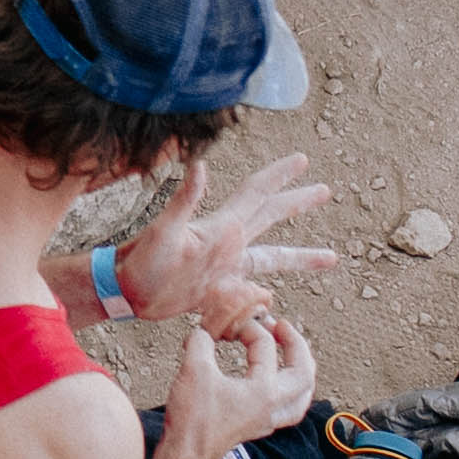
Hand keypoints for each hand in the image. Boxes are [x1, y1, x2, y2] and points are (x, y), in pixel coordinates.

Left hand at [120, 154, 347, 333]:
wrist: (126, 292)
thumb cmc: (142, 261)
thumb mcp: (165, 230)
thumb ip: (184, 200)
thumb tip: (199, 165)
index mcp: (222, 226)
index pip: (258, 193)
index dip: (280, 175)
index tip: (303, 160)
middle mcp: (229, 243)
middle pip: (272, 216)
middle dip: (298, 203)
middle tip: (326, 190)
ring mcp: (226, 267)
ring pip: (273, 257)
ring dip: (301, 256)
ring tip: (331, 257)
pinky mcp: (220, 292)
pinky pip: (255, 291)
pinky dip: (270, 292)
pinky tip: (279, 298)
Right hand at [166, 308, 331, 458]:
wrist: (186, 456)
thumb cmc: (194, 420)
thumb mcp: (194, 369)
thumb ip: (201, 343)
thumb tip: (203, 334)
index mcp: (264, 390)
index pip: (266, 347)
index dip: (249, 329)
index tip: (233, 325)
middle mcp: (272, 406)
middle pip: (304, 373)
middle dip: (297, 345)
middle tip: (284, 328)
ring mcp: (266, 420)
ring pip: (301, 396)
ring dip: (301, 372)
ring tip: (294, 358)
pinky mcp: (256, 428)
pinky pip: (287, 410)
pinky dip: (288, 392)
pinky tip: (275, 387)